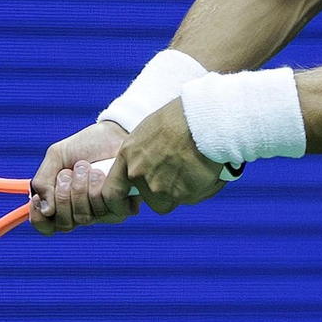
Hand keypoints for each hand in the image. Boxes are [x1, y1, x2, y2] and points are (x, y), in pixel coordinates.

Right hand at [30, 119, 136, 235]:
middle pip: (64, 223)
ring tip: (85, 166)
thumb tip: (45, 209)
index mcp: (63, 205)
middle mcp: (82, 213)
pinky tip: (100, 172)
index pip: (47, 227)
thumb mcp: (56, 157)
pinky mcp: (122, 208)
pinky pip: (104, 208)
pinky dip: (97, 187)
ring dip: (80, 186)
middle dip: (62, 195)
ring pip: (84, 216)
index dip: (39, 218)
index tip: (36, 199)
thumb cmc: (85, 145)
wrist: (114, 131)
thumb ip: (43, 181)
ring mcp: (102, 214)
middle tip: (67, 173)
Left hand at [108, 98, 227, 215]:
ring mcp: (159, 188)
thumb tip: (154, 169)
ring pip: (172, 199)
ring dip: (184, 189)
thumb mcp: (150, 132)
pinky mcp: (181, 195)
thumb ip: (145, 155)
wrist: (202, 120)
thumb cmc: (180, 117)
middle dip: (165, 190)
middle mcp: (139, 174)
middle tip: (182, 171)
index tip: (131, 205)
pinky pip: (191, 198)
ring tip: (198, 166)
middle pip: (150, 196)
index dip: (121, 202)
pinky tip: (208, 169)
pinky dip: (200, 188)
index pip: (113, 191)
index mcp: (128, 155)